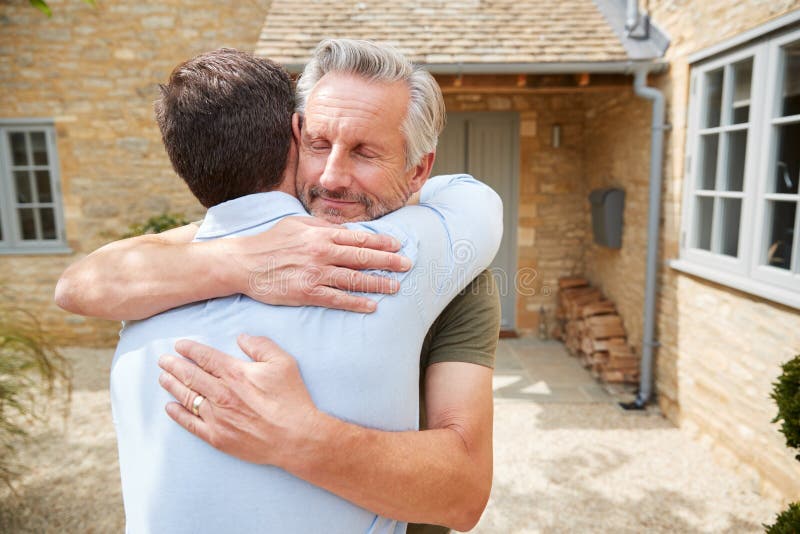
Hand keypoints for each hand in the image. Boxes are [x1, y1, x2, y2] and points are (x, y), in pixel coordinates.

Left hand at [158, 335, 318, 465]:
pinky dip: (178, 415)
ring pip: (187, 397)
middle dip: (174, 365)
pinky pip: (191, 424)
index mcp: (236, 373)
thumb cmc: (291, 399)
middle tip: (163, 360)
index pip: (205, 357)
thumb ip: (261, 345)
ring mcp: (217, 417)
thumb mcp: (283, 362)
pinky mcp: (218, 437)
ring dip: (172, 386)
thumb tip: (241, 338)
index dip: (190, 350)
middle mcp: (221, 394)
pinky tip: (170, 407)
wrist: (296, 438)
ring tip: (163, 378)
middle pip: (190, 376)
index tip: (180, 345)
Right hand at [222, 216, 411, 312]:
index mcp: (321, 235)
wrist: (244, 263)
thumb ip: (323, 227)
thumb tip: (348, 230)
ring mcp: (315, 274)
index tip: (398, 246)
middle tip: (407, 265)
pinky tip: (371, 306)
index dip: (382, 242)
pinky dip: (356, 303)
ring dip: (377, 283)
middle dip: (388, 261)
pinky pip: (337, 299)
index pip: (359, 238)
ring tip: (395, 286)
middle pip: (363, 258)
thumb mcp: (297, 224)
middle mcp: (322, 253)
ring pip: (354, 280)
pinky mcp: (307, 293)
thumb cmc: (271, 241)